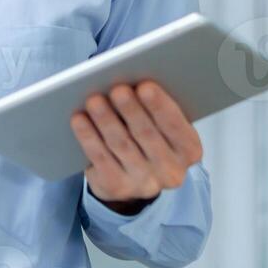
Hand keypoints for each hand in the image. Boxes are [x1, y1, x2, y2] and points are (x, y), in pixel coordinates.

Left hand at [69, 80, 202, 214]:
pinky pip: (100, 159)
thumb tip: (134, 80)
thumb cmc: (149, 138)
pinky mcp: (117, 187)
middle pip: (147, 135)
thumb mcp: (162, 125)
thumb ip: (157, 106)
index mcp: (189, 150)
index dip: (160, 106)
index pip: (177, 127)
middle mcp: (171, 171)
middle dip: (130, 109)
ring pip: (121, 145)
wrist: (134, 177)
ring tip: (94, 99)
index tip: (145, 85)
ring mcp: (144, 183)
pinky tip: (79, 119)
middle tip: (117, 89)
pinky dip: (88, 136)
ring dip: (106, 119)